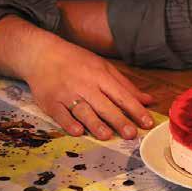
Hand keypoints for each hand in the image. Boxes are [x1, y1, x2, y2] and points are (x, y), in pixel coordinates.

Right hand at [25, 38, 153, 139]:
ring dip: (95, 124)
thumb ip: (125, 85)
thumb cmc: (78, 62)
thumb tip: (148, 100)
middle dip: (119, 120)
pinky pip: (60, 114)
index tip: (147, 123)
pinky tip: (78, 131)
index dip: (135, 109)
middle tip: (131, 134)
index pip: (122, 95)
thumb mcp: (104, 67)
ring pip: (83, 110)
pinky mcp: (50, 102)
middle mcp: (85, 85)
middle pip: (105, 105)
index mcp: (101, 75)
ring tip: (107, 136)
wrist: (43, 54)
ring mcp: (67, 94)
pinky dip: (68, 123)